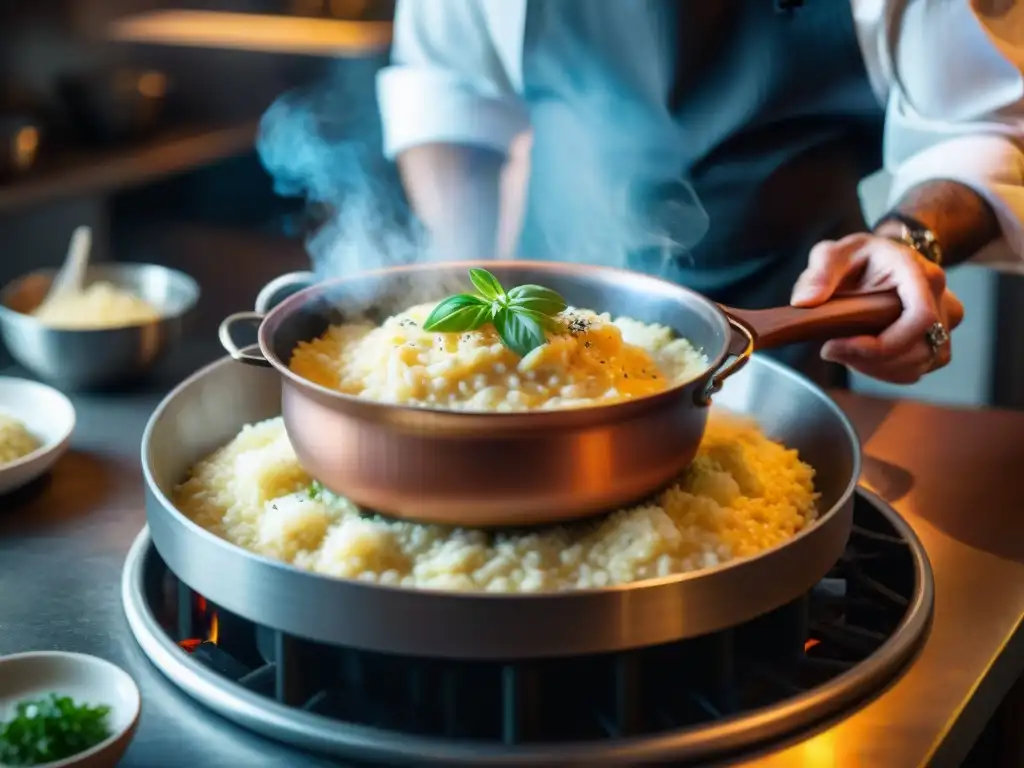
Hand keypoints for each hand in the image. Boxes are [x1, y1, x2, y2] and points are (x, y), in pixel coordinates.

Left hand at [790, 233, 964, 383]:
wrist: (884, 258)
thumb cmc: (860, 257)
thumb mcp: (834, 254)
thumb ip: (819, 273)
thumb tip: (805, 301)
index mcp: (920, 274)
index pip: (920, 318)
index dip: (884, 344)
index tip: (842, 345)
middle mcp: (941, 297)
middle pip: (920, 349)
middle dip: (871, 360)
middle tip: (831, 350)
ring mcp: (944, 321)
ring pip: (920, 364)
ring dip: (877, 368)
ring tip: (845, 351)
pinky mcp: (938, 341)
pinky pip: (918, 369)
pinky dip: (887, 371)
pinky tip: (862, 358)